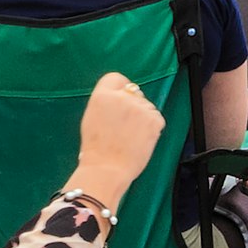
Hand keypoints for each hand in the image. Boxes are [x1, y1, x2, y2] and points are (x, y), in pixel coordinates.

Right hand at [67, 72, 167, 213]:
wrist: (107, 168)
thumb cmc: (96, 148)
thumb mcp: (92, 117)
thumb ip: (106, 102)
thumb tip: (120, 96)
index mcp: (102, 95)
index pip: (116, 78)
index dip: (119, 89)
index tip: (120, 101)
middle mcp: (122, 97)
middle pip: (133, 91)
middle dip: (132, 104)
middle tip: (124, 125)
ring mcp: (140, 107)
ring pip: (146, 105)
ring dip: (143, 116)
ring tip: (131, 135)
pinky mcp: (154, 119)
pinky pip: (156, 117)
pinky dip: (152, 127)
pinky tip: (140, 138)